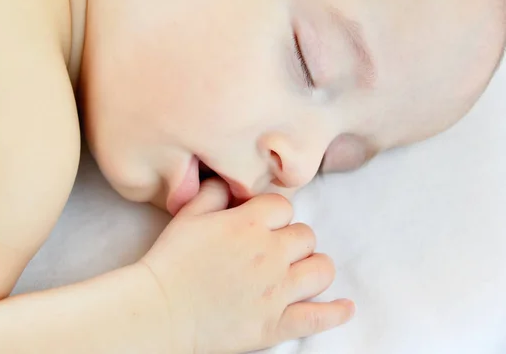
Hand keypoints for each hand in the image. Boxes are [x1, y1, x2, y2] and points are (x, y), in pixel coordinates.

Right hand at [140, 178, 353, 353]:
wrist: (160, 311)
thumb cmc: (170, 262)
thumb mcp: (186, 216)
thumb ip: (213, 193)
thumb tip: (232, 182)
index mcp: (248, 223)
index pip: (284, 206)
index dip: (274, 214)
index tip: (262, 224)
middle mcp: (270, 253)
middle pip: (306, 235)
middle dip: (292, 239)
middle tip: (274, 249)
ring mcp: (277, 290)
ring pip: (321, 269)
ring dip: (312, 267)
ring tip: (299, 271)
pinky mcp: (276, 323)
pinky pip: (319, 317)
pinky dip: (336, 312)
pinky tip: (345, 306)